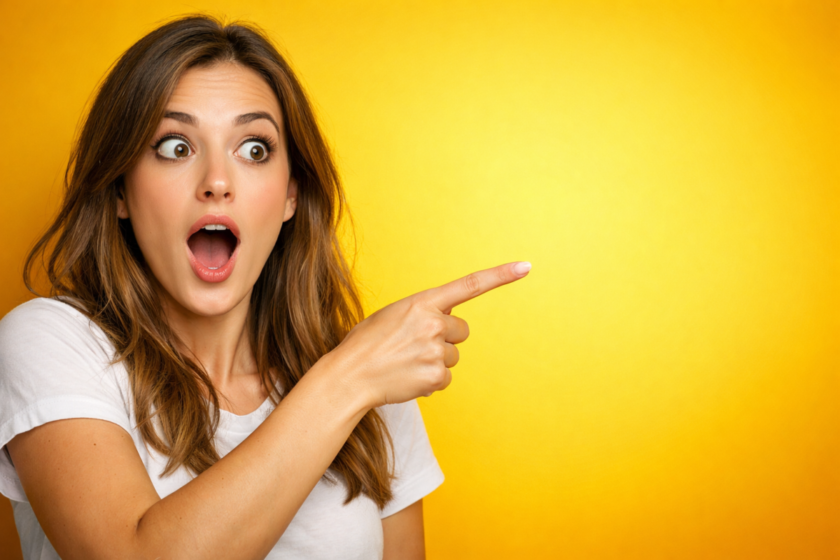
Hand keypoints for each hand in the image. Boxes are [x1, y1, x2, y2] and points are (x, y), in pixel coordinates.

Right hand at [326, 261, 531, 408]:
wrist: (349, 376)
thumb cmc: (366, 344)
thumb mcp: (393, 316)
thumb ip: (423, 313)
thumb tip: (447, 325)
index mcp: (422, 302)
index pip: (469, 285)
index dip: (500, 275)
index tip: (525, 266)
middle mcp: (434, 323)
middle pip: (461, 331)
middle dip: (444, 338)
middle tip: (415, 345)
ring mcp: (436, 351)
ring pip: (452, 356)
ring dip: (434, 360)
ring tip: (405, 362)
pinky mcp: (435, 377)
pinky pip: (445, 379)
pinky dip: (430, 381)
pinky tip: (407, 377)